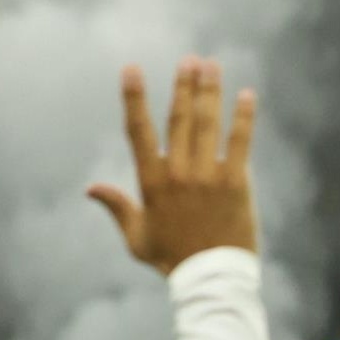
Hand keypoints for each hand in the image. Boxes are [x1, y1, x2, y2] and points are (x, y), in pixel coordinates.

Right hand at [87, 60, 257, 272]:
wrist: (211, 279)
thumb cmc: (172, 260)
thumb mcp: (136, 237)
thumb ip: (117, 208)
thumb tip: (91, 188)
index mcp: (150, 182)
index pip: (137, 131)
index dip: (134, 98)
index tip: (131, 69)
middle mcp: (177, 173)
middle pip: (179, 119)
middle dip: (183, 85)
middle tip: (190, 59)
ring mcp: (208, 176)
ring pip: (208, 124)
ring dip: (210, 91)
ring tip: (212, 65)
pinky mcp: (236, 183)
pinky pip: (240, 143)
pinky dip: (244, 118)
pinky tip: (247, 95)